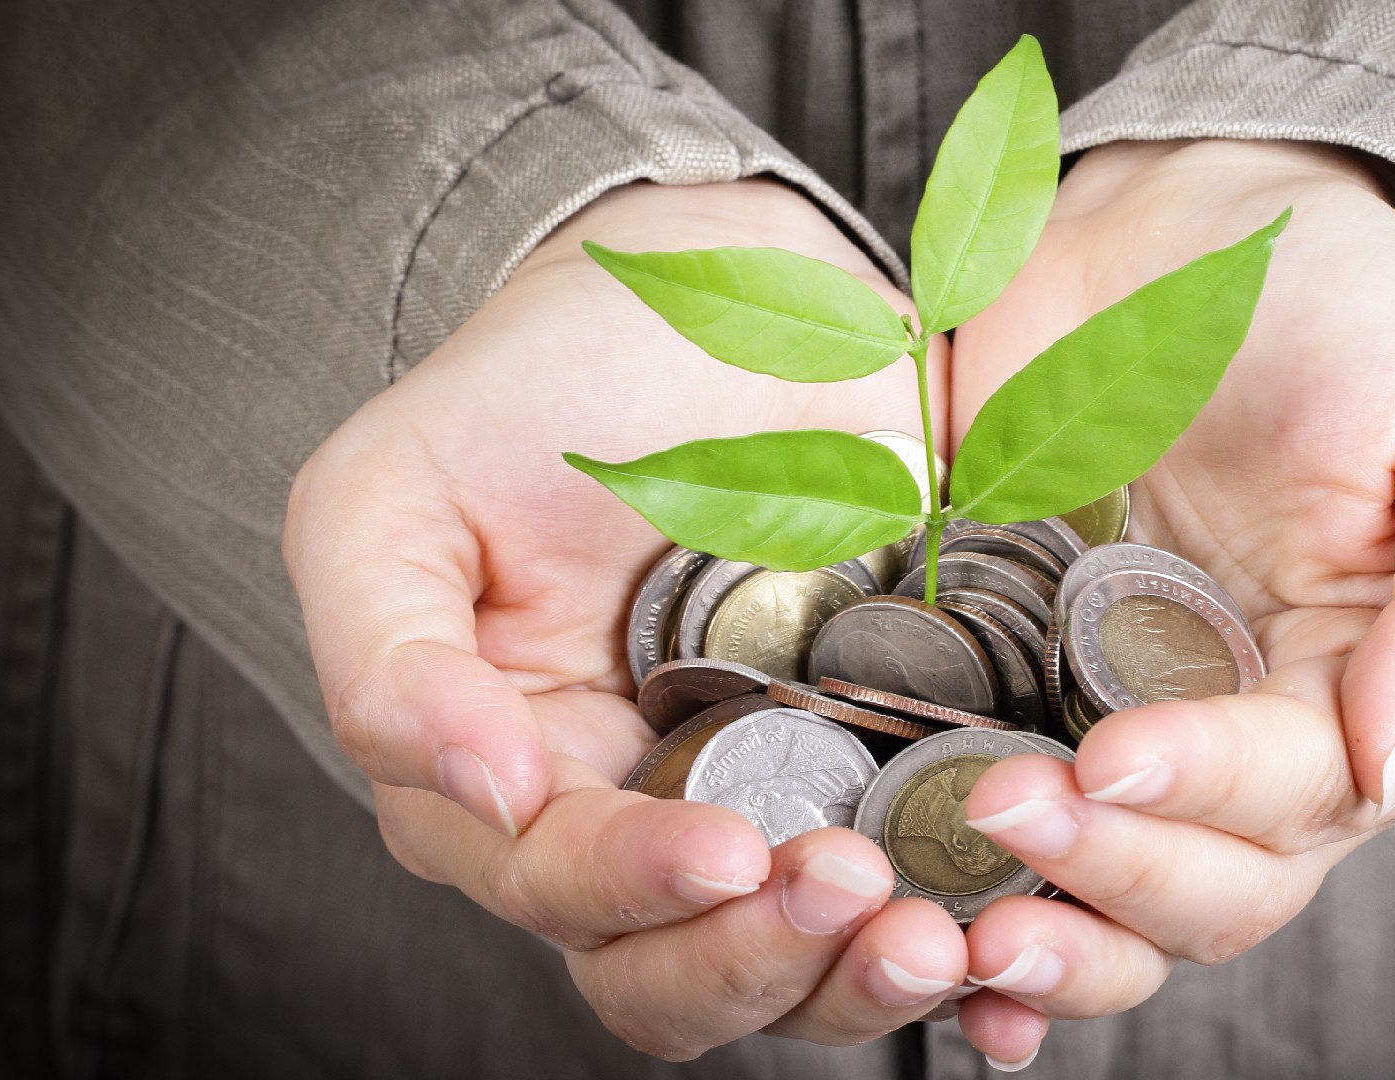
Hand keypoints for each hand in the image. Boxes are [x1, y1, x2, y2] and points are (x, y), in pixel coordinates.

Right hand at [283, 180, 965, 1055]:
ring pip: (793, 972)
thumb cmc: (537, 393)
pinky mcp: (878, 774)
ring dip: (861, 982)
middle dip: (760, 958)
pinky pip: (905, 910)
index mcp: (509, 777)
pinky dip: (960, 967)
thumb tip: (482, 797)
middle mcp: (631, 821)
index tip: (733, 848)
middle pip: (673, 976)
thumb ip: (390, 656)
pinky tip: (1004, 970)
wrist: (725, 295)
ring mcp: (765, 804)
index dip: (638, 890)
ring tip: (941, 935)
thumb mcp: (392, 499)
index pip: (559, 890)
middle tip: (856, 892)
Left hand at [943, 140, 1394, 1063]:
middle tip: (1006, 805)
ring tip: (955, 924)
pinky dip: (978, 909)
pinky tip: (936, 962)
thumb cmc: (1361, 315)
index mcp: (1382, 696)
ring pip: (1115, 893)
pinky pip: (1015, 840)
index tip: (1111, 751)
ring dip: (1046, 928)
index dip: (1210, 790)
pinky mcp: (1029, 701)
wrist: (1190, 235)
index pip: (1305, 798)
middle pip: (1211, 884)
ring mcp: (1140, 732)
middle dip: (1114, 866)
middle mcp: (1264, 748)